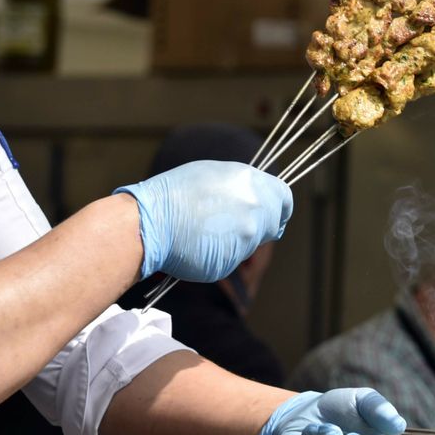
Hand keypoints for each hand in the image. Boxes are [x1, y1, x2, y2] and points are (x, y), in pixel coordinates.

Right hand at [115, 160, 292, 281]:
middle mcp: (254, 208)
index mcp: (251, 182)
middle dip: (260, 225)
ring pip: (253, 242)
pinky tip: (201, 244)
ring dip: (237, 239)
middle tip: (233, 224)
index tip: (273, 212)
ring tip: (207, 230)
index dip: (279, 207)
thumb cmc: (174, 195)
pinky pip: (234, 258)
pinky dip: (222, 253)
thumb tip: (255, 194)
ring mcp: (244, 236)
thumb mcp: (213, 174)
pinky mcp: (231, 260)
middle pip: (273, 223)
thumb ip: (241, 186)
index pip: (284, 198)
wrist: (150, 221)